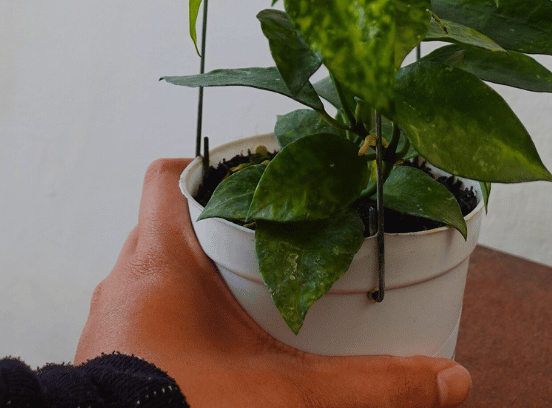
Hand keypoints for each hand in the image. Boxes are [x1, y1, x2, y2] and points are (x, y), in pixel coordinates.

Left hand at [75, 158, 471, 407]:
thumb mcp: (290, 398)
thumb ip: (371, 386)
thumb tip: (451, 379)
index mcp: (161, 261)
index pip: (166, 175)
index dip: (206, 166)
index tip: (254, 179)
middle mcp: (124, 282)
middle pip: (167, 226)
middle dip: (219, 233)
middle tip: (273, 247)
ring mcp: (107, 327)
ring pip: (151, 279)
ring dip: (195, 285)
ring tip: (251, 303)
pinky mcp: (101, 367)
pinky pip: (138, 324)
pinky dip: (174, 329)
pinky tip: (213, 359)